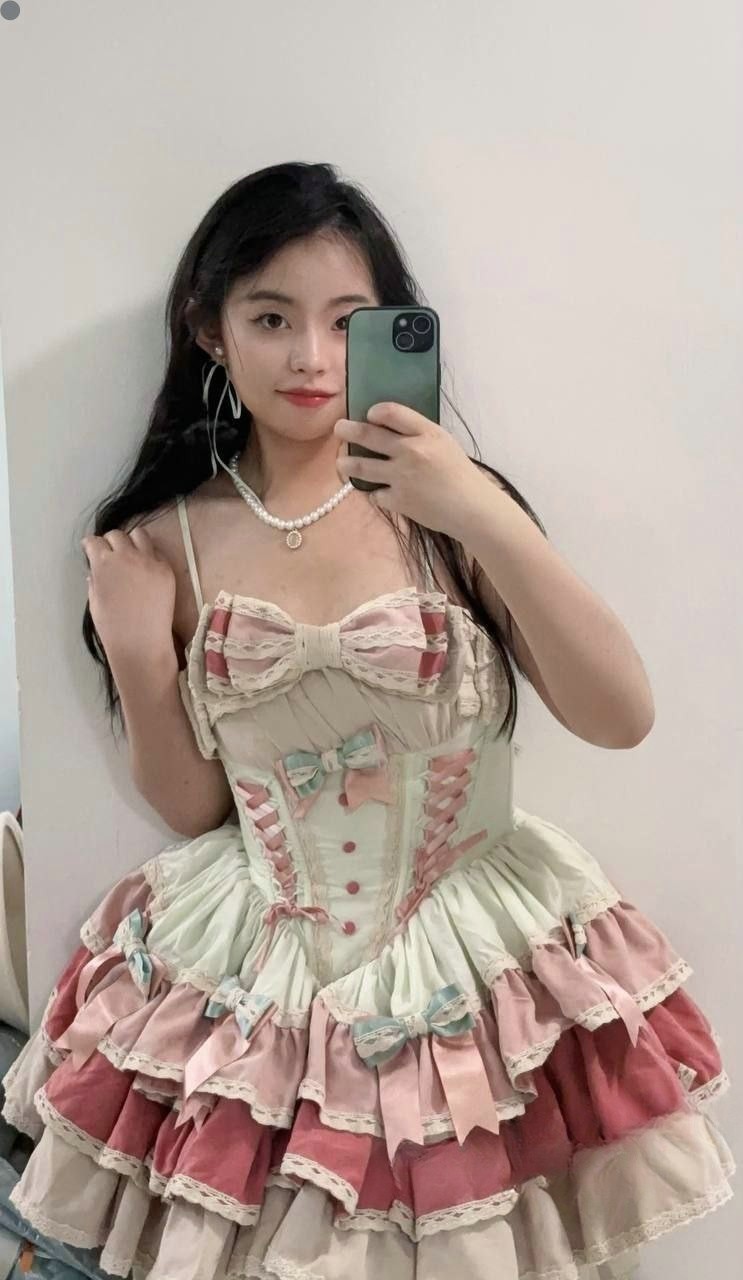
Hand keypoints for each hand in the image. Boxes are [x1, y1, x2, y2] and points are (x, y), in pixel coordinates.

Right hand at [81, 525, 177, 665]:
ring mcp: (149, 561)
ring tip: (130, 554)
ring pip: (139, 535)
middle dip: (110, 542)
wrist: (141, 642)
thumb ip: (95, 580)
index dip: (90, 546)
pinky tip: (145, 568)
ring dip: (131, 541)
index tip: (91, 550)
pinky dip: (149, 555)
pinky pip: (156, 552)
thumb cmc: (112, 626)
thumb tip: (95, 571)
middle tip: (110, 554)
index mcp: (103, 563)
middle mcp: (126, 555)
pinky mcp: (166, 569)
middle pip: (116, 534)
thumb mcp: (94, 601)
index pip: (94, 541)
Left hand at [334, 402, 490, 537]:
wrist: (470, 508)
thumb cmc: (459, 473)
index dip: (375, 411)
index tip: (369, 414)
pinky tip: (378, 492)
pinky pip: (376, 494)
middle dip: (348, 430)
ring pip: (362, 466)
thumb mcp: (444, 442)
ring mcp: (401, 477)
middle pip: (369, 436)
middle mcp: (410, 452)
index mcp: (426, 434)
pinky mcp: (397, 500)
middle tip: (339, 429)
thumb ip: (418, 433)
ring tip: (342, 463)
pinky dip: (376, 493)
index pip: (391, 412)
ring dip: (348, 464)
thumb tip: (387, 426)